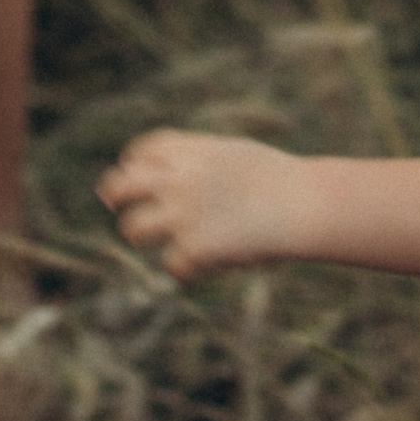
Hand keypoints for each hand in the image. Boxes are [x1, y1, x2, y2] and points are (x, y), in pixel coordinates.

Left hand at [96, 129, 307, 280]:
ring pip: (133, 229)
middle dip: (116, 196)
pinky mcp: (193, 247)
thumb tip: (175, 174)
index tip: (134, 174)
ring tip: (167, 241)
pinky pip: (172, 265)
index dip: (133, 163)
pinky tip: (208, 266)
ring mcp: (182, 214)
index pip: (142, 151)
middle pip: (121, 185)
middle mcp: (177, 179)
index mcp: (189, 152)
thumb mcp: (235, 154)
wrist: (303, 204)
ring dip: (144, 235)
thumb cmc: (280, 179)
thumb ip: (200, 161)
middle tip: (117, 206)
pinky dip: (188, 268)